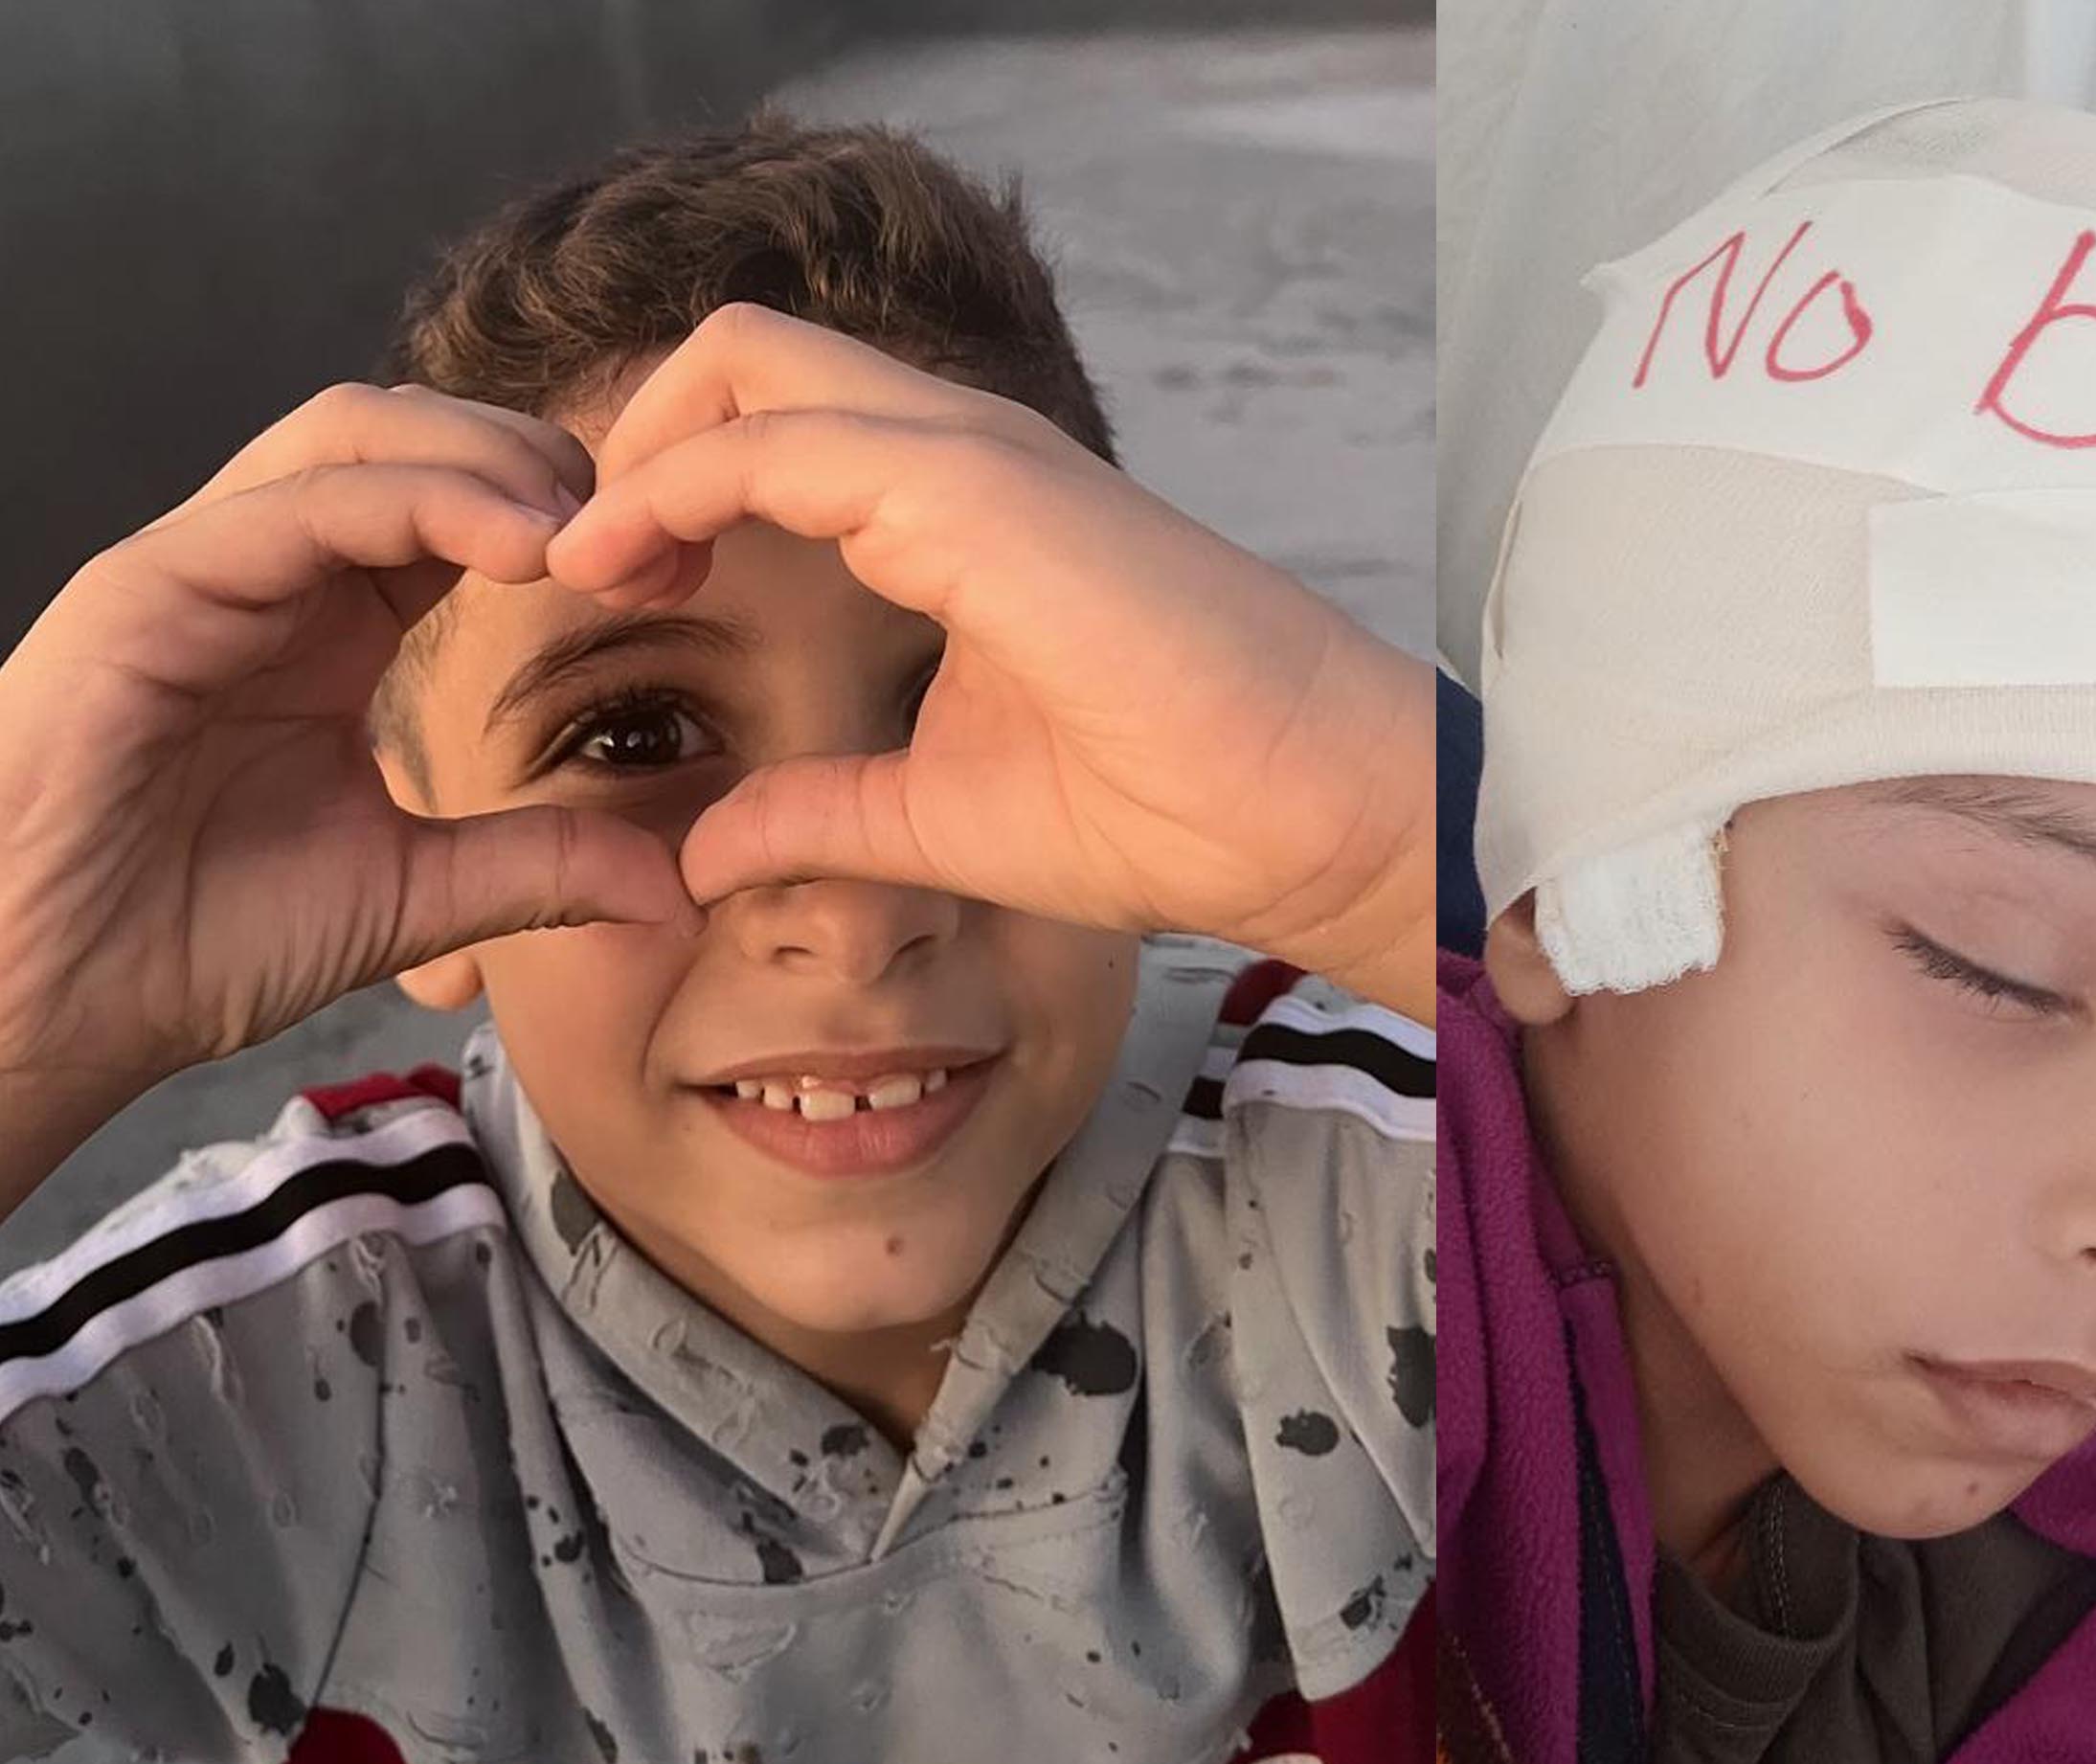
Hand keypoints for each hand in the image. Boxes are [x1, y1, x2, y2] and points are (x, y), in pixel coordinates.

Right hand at [0, 384, 701, 1103]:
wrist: (45, 1000)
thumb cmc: (193, 941)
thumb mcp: (411, 896)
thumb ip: (537, 867)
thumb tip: (674, 882)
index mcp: (333, 623)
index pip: (462, 506)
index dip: (570, 517)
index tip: (669, 575)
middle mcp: (271, 573)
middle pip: (417, 435)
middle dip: (541, 460)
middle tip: (641, 532)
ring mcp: (204, 567)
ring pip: (355, 435)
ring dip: (487, 459)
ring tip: (583, 528)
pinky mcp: (147, 587)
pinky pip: (292, 503)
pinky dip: (413, 499)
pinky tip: (510, 543)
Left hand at [545, 304, 1434, 1022]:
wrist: (1294, 810)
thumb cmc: (1166, 808)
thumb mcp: (940, 815)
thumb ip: (820, 812)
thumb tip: (703, 851)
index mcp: (956, 514)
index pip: (772, 433)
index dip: (669, 496)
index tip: (615, 596)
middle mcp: (957, 456)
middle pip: (741, 359)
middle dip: (632, 437)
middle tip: (584, 560)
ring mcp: (966, 456)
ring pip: (743, 362)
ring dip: (635, 449)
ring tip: (581, 562)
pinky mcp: (970, 488)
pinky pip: (770, 440)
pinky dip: (670, 484)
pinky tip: (624, 568)